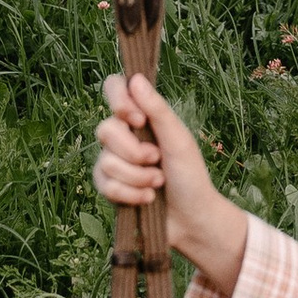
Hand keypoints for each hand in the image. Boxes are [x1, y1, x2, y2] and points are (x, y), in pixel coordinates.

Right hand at [94, 72, 247, 297]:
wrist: (191, 219)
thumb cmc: (190, 176)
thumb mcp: (178, 140)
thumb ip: (158, 110)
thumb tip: (135, 78)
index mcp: (141, 118)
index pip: (114, 89)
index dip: (118, 100)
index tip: (137, 118)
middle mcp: (123, 136)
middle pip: (105, 130)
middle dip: (134, 151)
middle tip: (157, 160)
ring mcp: (113, 162)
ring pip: (106, 161)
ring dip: (137, 177)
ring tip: (158, 183)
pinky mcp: (110, 187)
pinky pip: (106, 185)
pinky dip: (130, 194)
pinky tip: (147, 199)